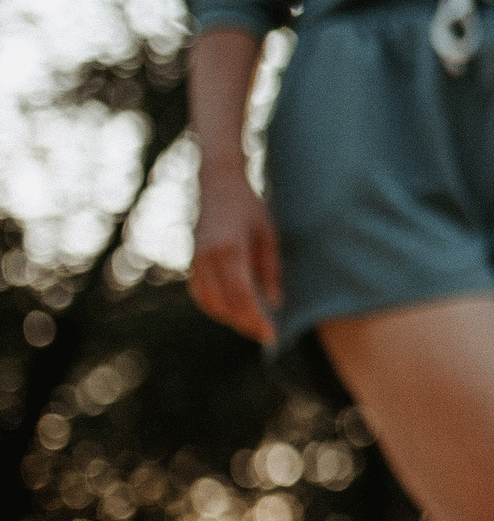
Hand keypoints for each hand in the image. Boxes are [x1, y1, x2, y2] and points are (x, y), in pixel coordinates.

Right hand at [190, 156, 280, 345]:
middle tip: (267, 335)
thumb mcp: (269, 235)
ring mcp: (195, 261)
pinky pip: (201, 294)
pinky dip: (216, 307)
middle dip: (246, 323)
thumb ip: (271, 270)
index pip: (242, 296)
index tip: (272, 335)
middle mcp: (207, 258)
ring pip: (210, 302)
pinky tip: (234, 312)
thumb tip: (275, 304)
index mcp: (229, 250)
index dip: (256, 319)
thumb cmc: (250, 208)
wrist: (218, 185)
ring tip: (254, 325)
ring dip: (231, 318)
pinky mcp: (192, 262)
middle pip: (225, 304)